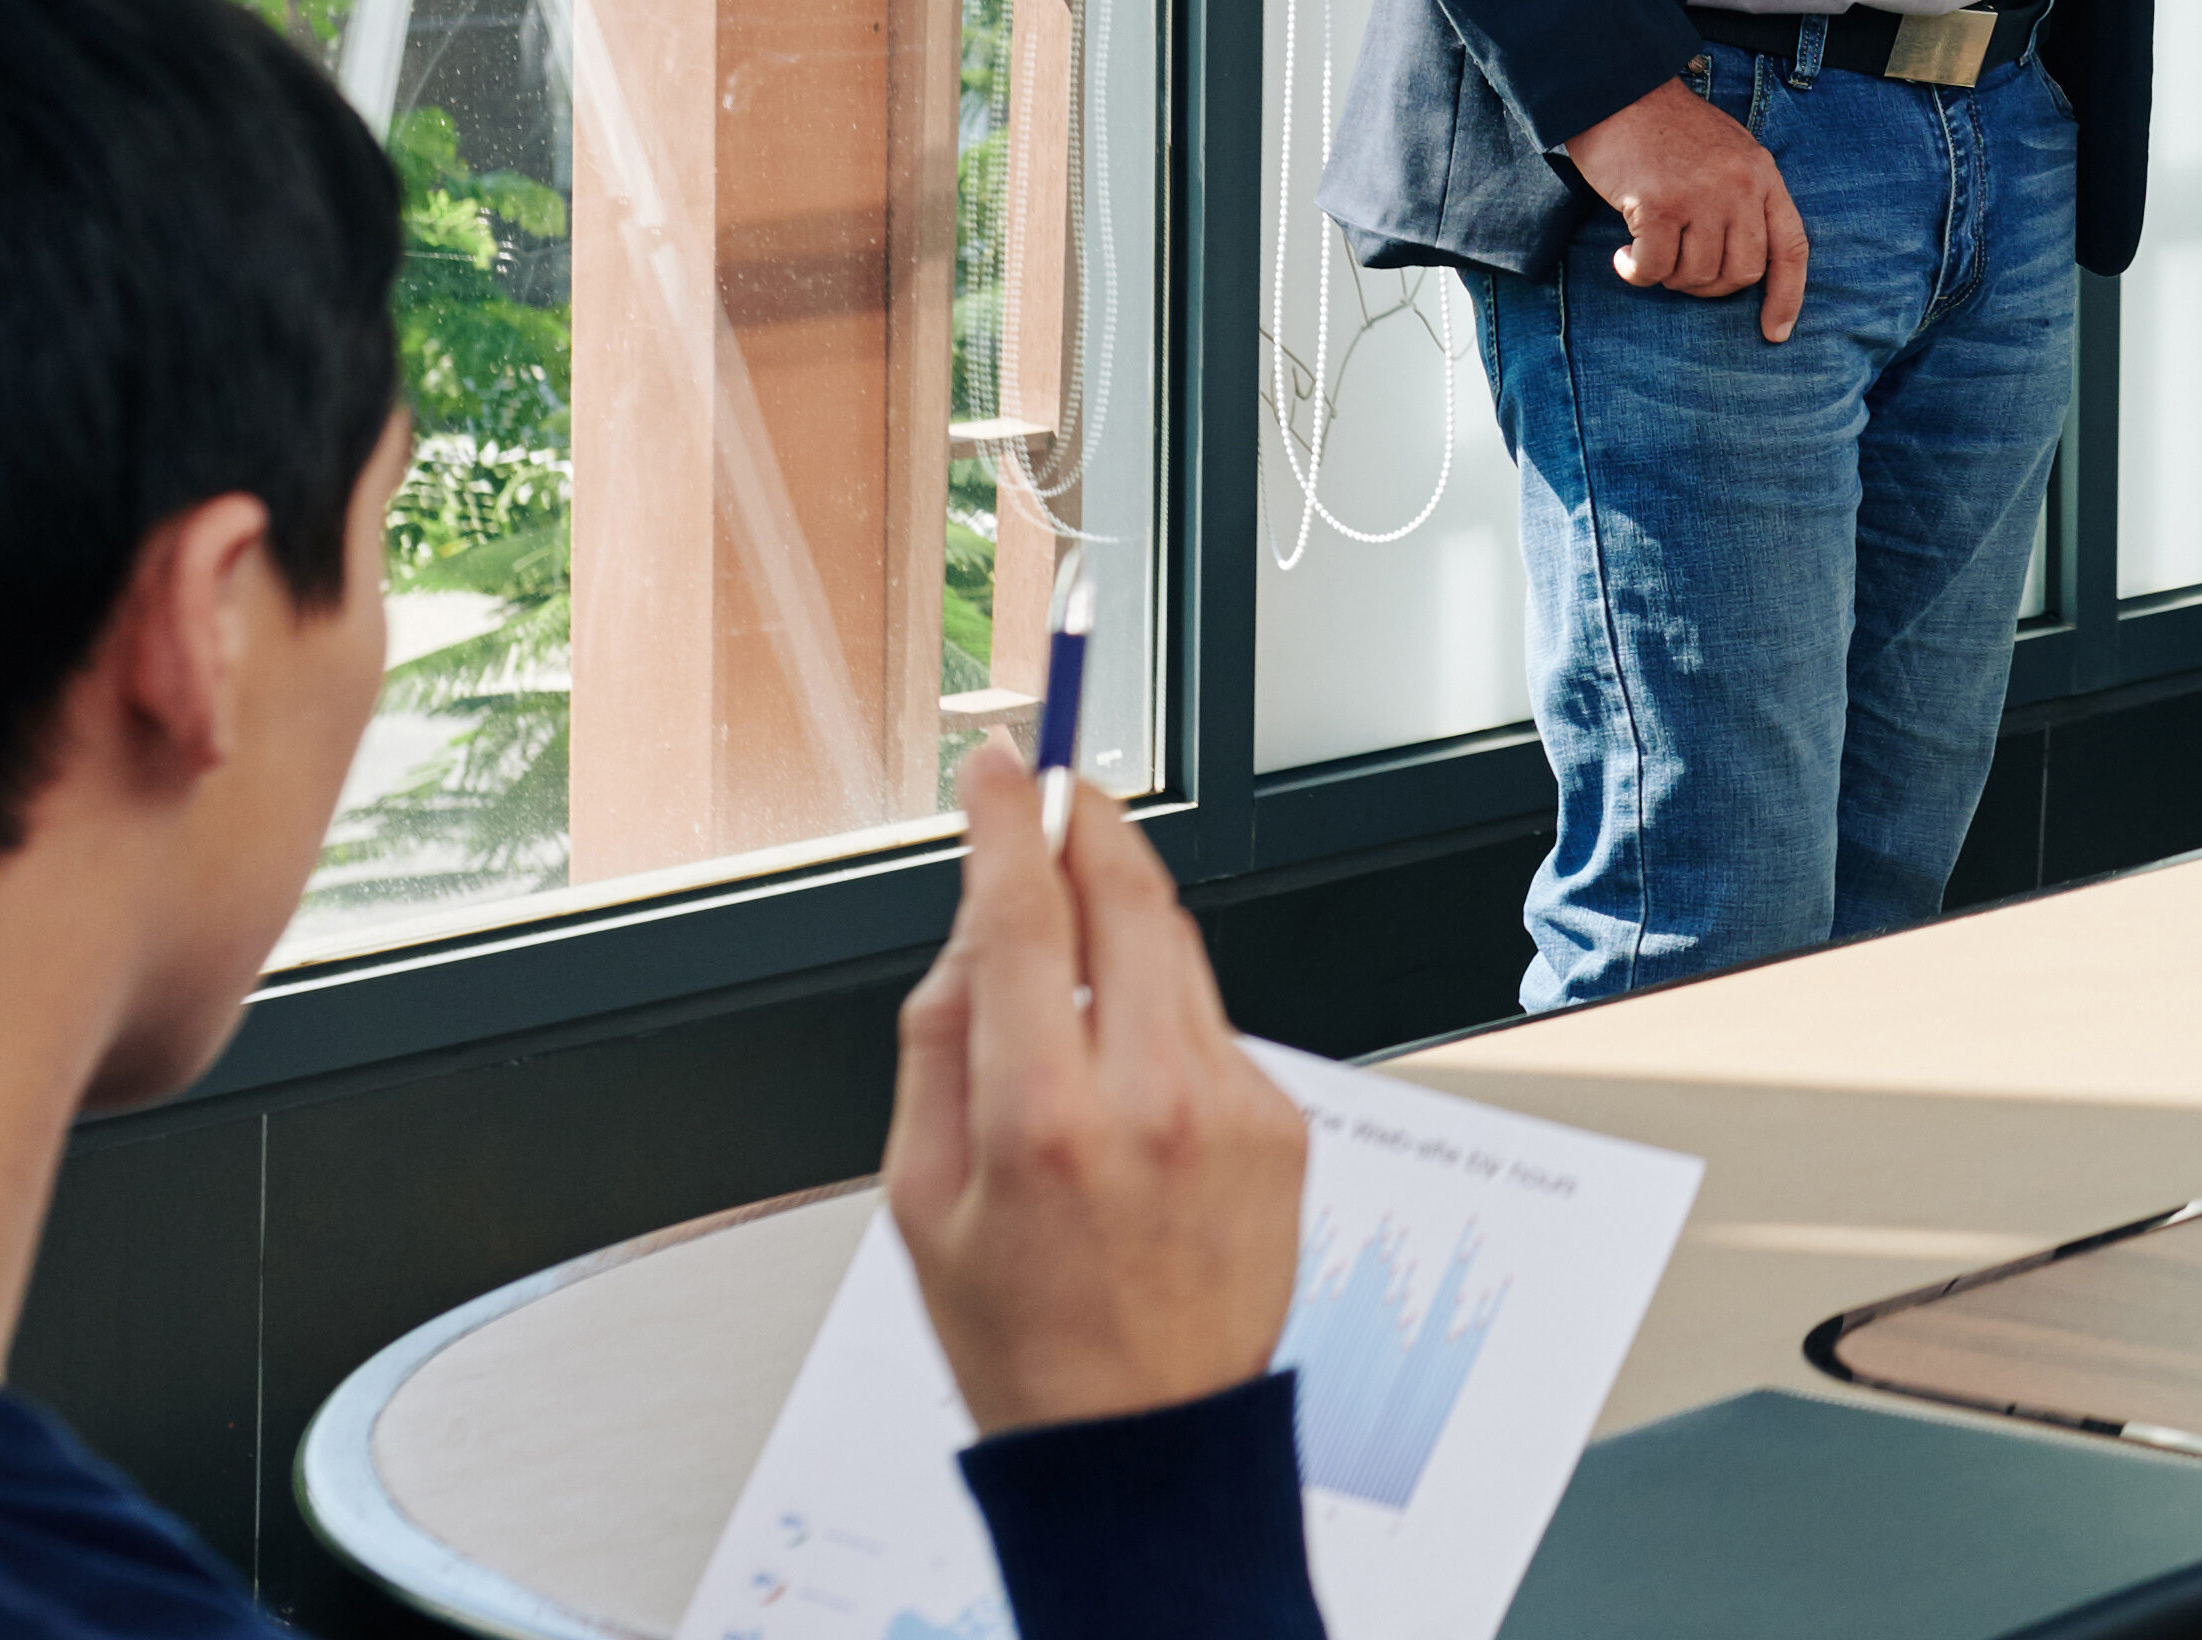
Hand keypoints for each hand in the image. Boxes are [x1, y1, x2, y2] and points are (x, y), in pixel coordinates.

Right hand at [886, 736, 1304, 1439]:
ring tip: (1074, 964)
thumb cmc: (1022, 1335)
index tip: (1003, 762)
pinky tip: (1132, 1088)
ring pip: (1178, 952)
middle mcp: (1150, 1100)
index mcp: (1040, 1120)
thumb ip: (937, 1044)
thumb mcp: (916, 1198)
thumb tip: (970, 929)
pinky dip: (1167, 1020)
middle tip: (1057, 796)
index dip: (1011, 821)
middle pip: (1129, 898)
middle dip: (1089, 830)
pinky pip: (1214, 1026)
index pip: (1023, 918)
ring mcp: (1232, 1107)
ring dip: (1126, 924)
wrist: (1142, 1438)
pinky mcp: (1285, 1122)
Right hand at [1568, 80, 1808, 341]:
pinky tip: (1623, 254)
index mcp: (1763, 174)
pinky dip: (1635, 272)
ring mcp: (1701, 196)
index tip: (1775, 332)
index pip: (1791, 248)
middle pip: (1740, 273)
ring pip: (1695, 275)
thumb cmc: (1668, 128)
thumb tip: (1742, 265)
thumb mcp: (1728, 153)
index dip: (1787, 296)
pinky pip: (1653, 269)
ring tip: (1648, 250)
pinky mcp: (1659, 205)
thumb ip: (1743, 199)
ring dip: (1667, 276)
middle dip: (1708, 287)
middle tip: (1678, 269)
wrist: (1618, 90)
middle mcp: (1740, 187)